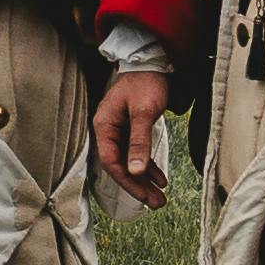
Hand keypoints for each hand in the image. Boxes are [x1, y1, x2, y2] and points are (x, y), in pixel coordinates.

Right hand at [90, 65, 177, 191]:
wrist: (153, 61)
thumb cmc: (146, 82)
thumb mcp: (143, 112)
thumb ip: (139, 142)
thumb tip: (135, 171)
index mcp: (104, 126)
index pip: (112, 162)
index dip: (129, 182)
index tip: (145, 198)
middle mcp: (108, 131)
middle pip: (120, 166)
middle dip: (138, 186)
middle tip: (157, 204)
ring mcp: (119, 130)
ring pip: (129, 162)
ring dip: (144, 180)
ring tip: (160, 197)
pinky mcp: (131, 129)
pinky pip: (137, 153)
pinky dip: (148, 166)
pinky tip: (160, 178)